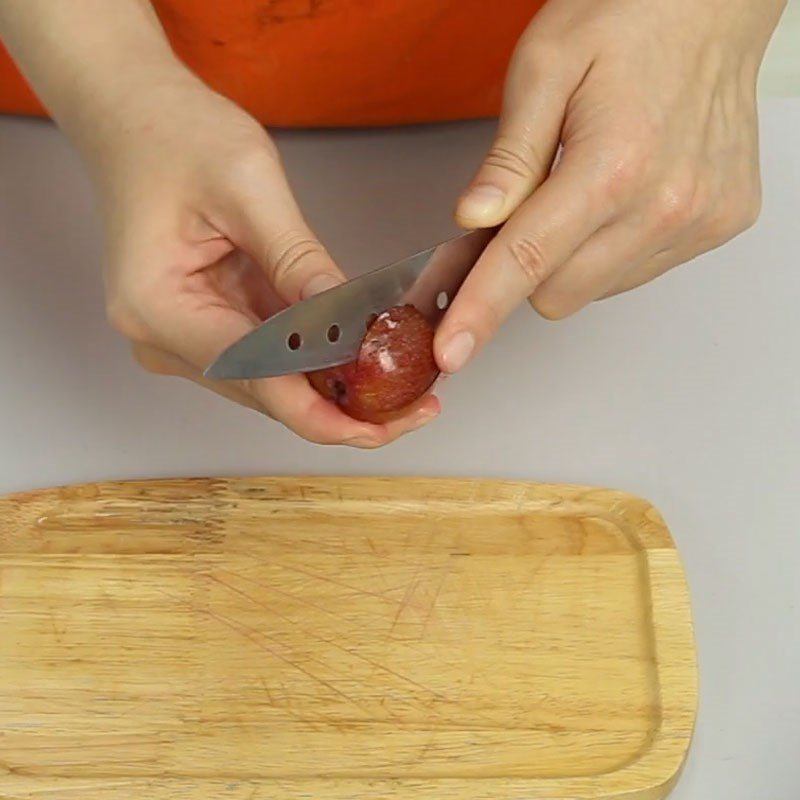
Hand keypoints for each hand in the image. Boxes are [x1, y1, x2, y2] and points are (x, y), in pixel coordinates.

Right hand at [99, 74, 438, 445]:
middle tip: (416, 410)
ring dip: (335, 390)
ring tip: (404, 391)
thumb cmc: (174, 135)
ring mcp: (183, 335)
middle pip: (266, 396)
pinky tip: (366, 361)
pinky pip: (269, 357)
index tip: (384, 426)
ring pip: (272, 384)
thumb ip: (300, 261)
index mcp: (160, 307)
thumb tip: (351, 323)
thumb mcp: (250, 187)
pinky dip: (317, 361)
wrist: (133, 117)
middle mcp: (163, 337)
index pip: (256, 379)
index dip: (325, 413)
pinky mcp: (206, 325)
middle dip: (343, 409)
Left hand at [436, 0, 784, 372]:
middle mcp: (664, 203)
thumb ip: (508, 156)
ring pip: (596, 289)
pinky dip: (613, 247)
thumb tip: (475, 220)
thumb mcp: (544, 66)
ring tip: (585, 187)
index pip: (526, 260)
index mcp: (612, 163)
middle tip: (524, 213)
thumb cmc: (630, 16)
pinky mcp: (719, 224)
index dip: (481, 309)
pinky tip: (623, 195)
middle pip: (557, 293)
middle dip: (525, 268)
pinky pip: (637, 271)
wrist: (716, 1)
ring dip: (571, 257)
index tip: (454, 350)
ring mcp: (698, 219)